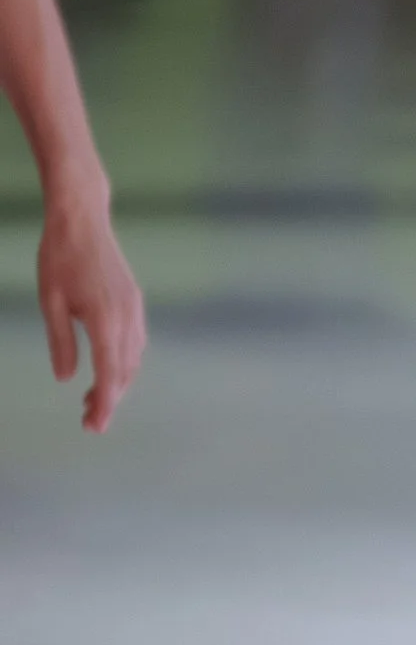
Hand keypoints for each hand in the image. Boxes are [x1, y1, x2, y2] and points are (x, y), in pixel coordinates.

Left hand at [38, 176, 144, 431]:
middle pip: (125, 372)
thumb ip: (61, 342)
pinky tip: (109, 366)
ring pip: (133, 359)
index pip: (109, 375)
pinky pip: (136, 342)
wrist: (82, 217)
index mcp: (105, 320)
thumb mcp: (51, 302)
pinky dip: (124, 363)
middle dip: (110, 399)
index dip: (104, 404)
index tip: (94, 427)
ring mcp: (134, 308)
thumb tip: (67, 378)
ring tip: (94, 398)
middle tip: (88, 420)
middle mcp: (126, 317)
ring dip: (118, 383)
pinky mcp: (134, 301)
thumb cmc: (60, 257)